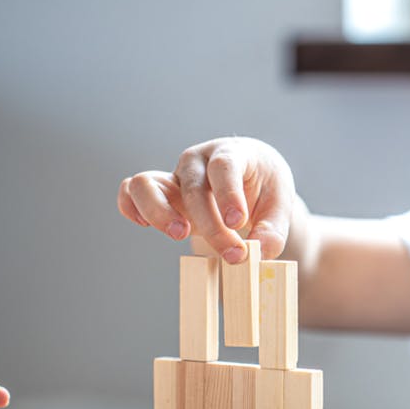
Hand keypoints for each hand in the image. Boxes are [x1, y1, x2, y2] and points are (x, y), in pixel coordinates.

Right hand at [117, 136, 295, 261]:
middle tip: (233, 255)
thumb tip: (260, 252)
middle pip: (194, 188)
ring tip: (179, 234)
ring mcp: (175, 175)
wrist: (250, 175)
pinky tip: (144, 225)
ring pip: (148, 183)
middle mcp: (197, 161)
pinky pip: (131, 191)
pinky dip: (131, 206)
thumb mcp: (279, 204)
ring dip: (158, 211)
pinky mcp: (160, 191)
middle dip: (212, 226)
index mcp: (231, 153)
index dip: (228, 194)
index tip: (238, 222)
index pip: (224, 167)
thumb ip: (273, 229)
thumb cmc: (264, 186)